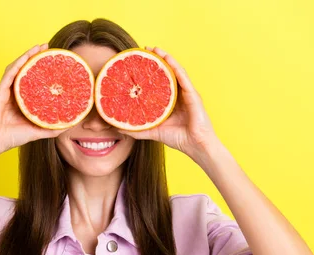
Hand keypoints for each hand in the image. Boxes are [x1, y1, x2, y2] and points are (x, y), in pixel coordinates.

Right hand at [0, 43, 68, 154]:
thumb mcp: (37, 132)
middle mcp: (14, 92)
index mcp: (22, 100)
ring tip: (38, 47)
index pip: (33, 80)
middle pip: (25, 70)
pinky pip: (9, 75)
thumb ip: (51, 128)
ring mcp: (6, 91)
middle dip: (35, 56)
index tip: (54, 61)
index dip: (42, 69)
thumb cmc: (11, 138)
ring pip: (17, 68)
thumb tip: (70, 125)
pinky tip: (25, 57)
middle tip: (47, 47)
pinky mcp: (0, 92)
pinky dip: (17, 65)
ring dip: (27, 55)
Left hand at [118, 46, 222, 163]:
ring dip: (166, 58)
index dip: (149, 71)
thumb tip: (117, 128)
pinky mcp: (193, 95)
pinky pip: (183, 78)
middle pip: (167, 73)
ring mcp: (187, 93)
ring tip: (154, 48)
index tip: (137, 62)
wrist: (196, 146)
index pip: (159, 82)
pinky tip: (167, 58)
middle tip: (144, 49)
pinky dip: (175, 67)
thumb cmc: (179, 139)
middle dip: (157, 59)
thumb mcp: (153, 131)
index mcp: (171, 101)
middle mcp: (179, 94)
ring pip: (176, 71)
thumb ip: (137, 129)